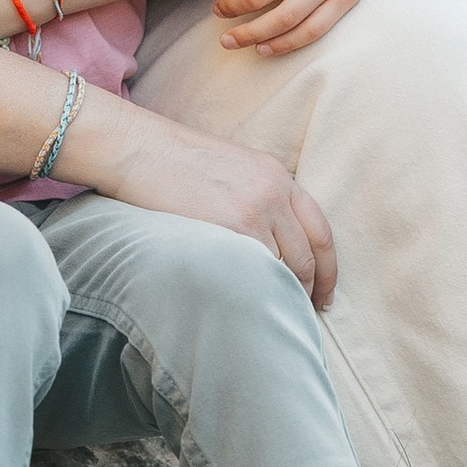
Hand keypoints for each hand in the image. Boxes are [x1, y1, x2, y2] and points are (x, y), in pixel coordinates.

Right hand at [63, 89, 337, 308]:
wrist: (138, 148)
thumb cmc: (174, 162)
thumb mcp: (232, 169)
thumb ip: (259, 198)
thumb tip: (269, 244)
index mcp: (278, 176)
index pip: (321, 232)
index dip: (327, 271)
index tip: (323, 295)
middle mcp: (274, 192)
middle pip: (307, 257)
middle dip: (307, 292)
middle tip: (299, 316)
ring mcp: (255, 210)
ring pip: (284, 269)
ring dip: (282, 297)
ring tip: (272, 318)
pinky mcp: (231, 226)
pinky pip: (257, 271)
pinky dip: (259, 293)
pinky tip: (250, 307)